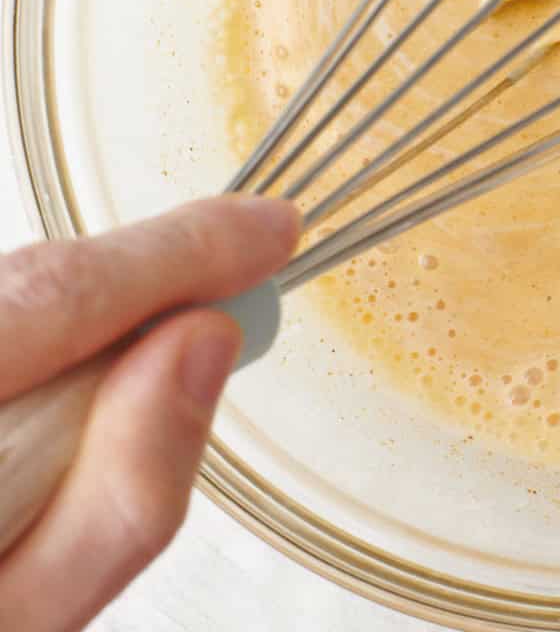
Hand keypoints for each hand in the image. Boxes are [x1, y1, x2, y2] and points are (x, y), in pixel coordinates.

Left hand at [0, 196, 298, 631]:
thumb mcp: (25, 616)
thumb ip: (125, 491)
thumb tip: (202, 346)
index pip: (60, 299)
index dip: (184, 250)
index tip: (269, 231)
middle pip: (27, 289)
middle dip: (145, 279)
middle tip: (245, 273)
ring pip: (4, 302)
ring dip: (79, 325)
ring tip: (128, 386)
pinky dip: (34, 340)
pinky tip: (49, 409)